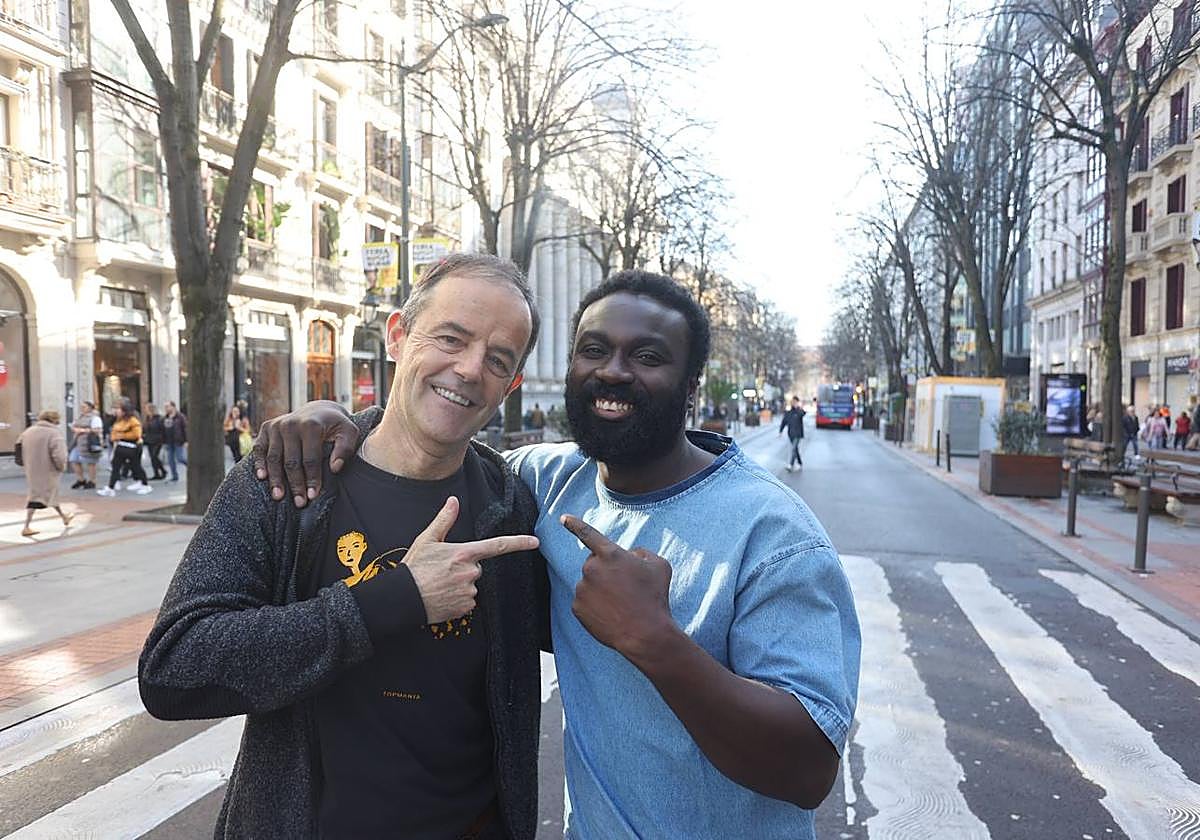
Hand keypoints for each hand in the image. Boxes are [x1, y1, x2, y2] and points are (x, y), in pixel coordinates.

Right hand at [252, 401, 357, 506]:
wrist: (319, 411)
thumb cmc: (336, 426)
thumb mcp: (349, 432)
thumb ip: (345, 449)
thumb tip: (335, 468)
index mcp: (311, 425)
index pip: (310, 459)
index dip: (312, 479)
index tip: (312, 496)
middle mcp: (291, 424)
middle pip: (291, 461)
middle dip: (295, 484)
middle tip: (299, 503)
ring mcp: (276, 426)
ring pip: (274, 458)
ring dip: (275, 479)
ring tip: (279, 497)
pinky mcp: (266, 428)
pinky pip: (259, 449)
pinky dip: (259, 463)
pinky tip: (262, 478)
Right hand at [408, 497, 538, 623]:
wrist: (403, 598)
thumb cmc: (414, 568)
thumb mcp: (427, 540)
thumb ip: (444, 520)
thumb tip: (453, 500)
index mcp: (464, 553)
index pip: (497, 546)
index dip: (519, 543)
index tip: (535, 541)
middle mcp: (470, 572)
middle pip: (477, 567)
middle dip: (463, 568)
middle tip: (442, 570)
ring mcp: (469, 591)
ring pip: (471, 584)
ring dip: (459, 584)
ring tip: (439, 584)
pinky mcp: (465, 607)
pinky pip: (467, 600)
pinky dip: (457, 598)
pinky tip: (442, 596)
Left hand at [560, 514, 674, 660]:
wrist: (645, 633)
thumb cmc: (654, 597)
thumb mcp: (659, 566)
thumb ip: (642, 553)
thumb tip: (631, 555)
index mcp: (610, 554)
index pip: (588, 534)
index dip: (574, 524)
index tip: (563, 518)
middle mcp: (591, 568)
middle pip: (594, 563)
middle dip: (606, 571)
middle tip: (625, 588)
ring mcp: (582, 588)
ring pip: (589, 583)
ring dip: (601, 589)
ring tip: (620, 604)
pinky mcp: (577, 608)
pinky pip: (585, 602)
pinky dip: (596, 606)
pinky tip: (611, 614)